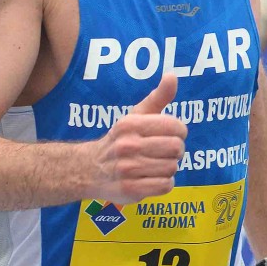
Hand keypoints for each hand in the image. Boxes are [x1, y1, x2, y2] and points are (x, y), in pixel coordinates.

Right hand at [91, 73, 185, 203]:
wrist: (88, 170)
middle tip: (163, 152)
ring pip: (172, 168)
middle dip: (174, 151)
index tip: (169, 134)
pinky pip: (165, 186)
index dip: (178, 132)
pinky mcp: (130, 189)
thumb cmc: (120, 140)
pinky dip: (163, 183)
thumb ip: (158, 97)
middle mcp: (127, 145)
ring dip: (168, 168)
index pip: (175, 127)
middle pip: (176, 148)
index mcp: (130, 124)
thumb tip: (173, 76)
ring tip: (154, 166)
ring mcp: (127, 169)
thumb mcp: (135, 116)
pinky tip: (151, 179)